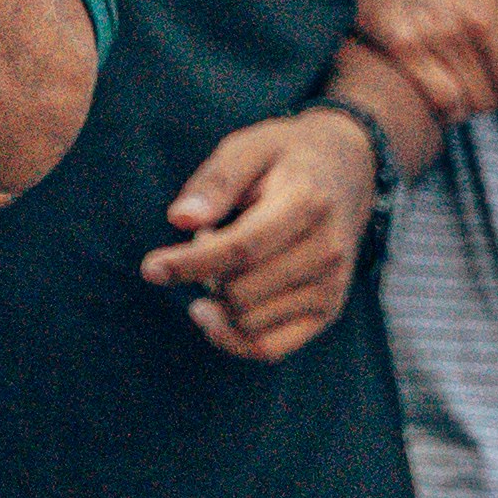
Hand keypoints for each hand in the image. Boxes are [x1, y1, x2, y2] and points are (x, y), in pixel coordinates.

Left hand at [144, 106, 378, 361]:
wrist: (347, 170)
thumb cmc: (284, 157)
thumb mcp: (248, 148)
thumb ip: (215, 182)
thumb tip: (180, 219)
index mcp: (306, 203)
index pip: (241, 249)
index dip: (190, 263)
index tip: (150, 269)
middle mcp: (327, 251)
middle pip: (240, 290)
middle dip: (205, 272)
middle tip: (208, 237)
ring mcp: (332, 285)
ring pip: (248, 321)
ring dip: (220, 299)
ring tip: (227, 261)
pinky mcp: (328, 310)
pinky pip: (269, 349)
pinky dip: (232, 338)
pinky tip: (214, 313)